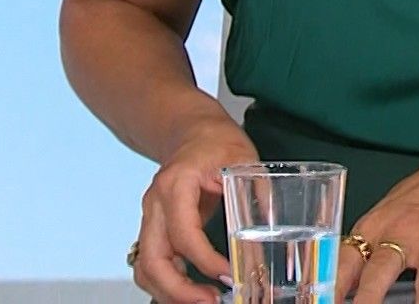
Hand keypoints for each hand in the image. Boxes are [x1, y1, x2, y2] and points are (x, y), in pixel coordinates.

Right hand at [131, 119, 259, 303]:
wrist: (192, 132)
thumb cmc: (215, 142)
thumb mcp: (243, 160)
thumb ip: (257, 194)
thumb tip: (273, 232)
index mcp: (176, 184)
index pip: (184, 234)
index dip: (206, 260)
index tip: (229, 275)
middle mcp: (155, 204)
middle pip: (152, 260)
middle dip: (179, 290)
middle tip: (211, 301)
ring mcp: (150, 218)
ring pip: (146, 268)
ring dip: (170, 292)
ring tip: (205, 300)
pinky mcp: (154, 229)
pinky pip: (152, 264)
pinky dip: (167, 284)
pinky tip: (193, 291)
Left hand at [339, 154, 418, 303]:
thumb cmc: (416, 204)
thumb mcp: (381, 220)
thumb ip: (362, 252)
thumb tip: (336, 287)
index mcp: (375, 228)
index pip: (347, 258)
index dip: (333, 283)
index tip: (325, 301)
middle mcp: (404, 235)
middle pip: (382, 268)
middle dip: (369, 295)